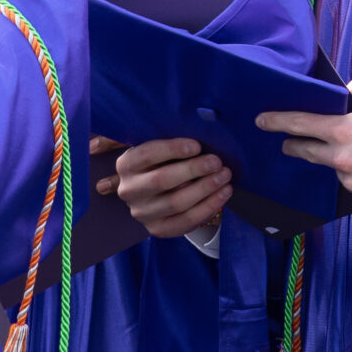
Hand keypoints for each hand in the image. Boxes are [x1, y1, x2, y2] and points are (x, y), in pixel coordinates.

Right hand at [114, 137, 232, 237]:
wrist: (158, 195)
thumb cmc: (164, 163)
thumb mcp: (159, 149)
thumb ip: (169, 139)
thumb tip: (198, 122)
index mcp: (126, 164)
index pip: (147, 155)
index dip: (172, 149)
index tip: (197, 146)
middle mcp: (128, 190)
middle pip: (162, 180)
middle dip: (194, 169)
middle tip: (217, 162)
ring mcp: (141, 213)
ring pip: (176, 202)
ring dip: (205, 189)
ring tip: (225, 176)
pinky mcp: (157, 229)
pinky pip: (186, 221)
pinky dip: (208, 207)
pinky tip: (223, 194)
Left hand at [255, 75, 351, 211]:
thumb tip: (347, 92)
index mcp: (344, 130)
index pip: (300, 124)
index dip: (277, 121)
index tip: (262, 121)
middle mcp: (342, 159)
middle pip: (307, 153)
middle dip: (296, 147)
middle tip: (291, 144)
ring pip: (337, 172)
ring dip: (343, 165)